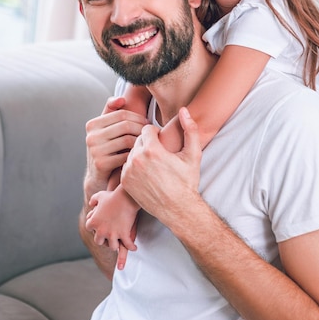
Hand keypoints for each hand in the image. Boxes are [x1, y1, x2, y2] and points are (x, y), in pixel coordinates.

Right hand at [85, 96, 147, 192]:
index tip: (147, 123)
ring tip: (149, 143)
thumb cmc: (107, 148)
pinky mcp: (101, 164)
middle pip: (125, 126)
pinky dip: (136, 154)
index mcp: (92, 124)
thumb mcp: (106, 129)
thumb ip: (111, 111)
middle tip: (152, 133)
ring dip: (141, 141)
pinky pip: (126, 155)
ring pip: (127, 140)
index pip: (122, 114)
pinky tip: (142, 155)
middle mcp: (91, 136)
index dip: (138, 117)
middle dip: (141, 128)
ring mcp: (95, 150)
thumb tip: (121, 99)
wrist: (98, 177)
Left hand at [85, 185, 139, 268]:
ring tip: (120, 242)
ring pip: (112, 246)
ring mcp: (113, 234)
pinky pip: (128, 245)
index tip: (99, 226)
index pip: (89, 228)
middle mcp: (101, 230)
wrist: (125, 196)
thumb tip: (91, 204)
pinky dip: (131, 247)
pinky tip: (134, 247)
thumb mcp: (100, 195)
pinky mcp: (124, 234)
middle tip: (108, 236)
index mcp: (94, 222)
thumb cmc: (113, 195)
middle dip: (103, 239)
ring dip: (116, 244)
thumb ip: (93, 199)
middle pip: (98, 241)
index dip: (94, 227)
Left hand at [121, 107, 200, 226]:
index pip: (146, 129)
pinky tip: (146, 174)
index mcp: (152, 150)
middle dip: (147, 144)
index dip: (156, 134)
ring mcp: (129, 171)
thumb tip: (184, 110)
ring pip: (131, 152)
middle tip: (159, 155)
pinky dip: (134, 167)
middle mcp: (137, 159)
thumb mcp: (193, 154)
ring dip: (140, 155)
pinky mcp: (125, 182)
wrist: (178, 209)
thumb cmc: (187, 181)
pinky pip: (126, 166)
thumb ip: (190, 129)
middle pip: (138, 140)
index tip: (162, 143)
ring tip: (153, 166)